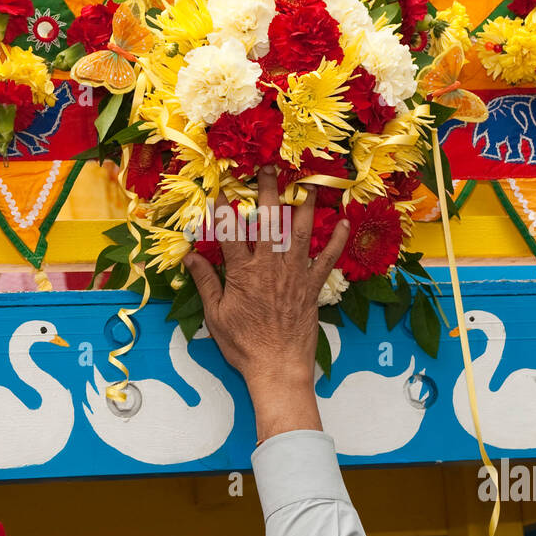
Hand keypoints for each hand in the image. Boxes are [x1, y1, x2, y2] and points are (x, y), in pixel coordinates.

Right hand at [183, 166, 349, 441]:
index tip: (222, 187)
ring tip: (308, 183)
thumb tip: (189, 256)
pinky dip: (337, 240)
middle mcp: (270, 266)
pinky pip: (328, 259)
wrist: (278, 368)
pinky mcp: (313, 287)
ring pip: (300, 231)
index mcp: (242, 272)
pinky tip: (345, 222)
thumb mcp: (215, 315)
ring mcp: (294, 274)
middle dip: (268, 190)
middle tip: (268, 168)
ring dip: (305, 205)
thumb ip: (204, 282)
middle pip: (268, 220)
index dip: (225, 208)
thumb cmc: (243, 344)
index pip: (230, 231)